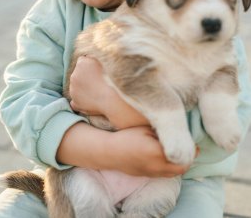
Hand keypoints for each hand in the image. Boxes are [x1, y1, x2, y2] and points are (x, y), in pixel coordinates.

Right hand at [57, 123, 197, 174]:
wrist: (109, 151)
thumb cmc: (127, 135)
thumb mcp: (145, 128)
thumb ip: (162, 129)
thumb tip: (177, 127)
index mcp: (157, 153)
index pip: (182, 155)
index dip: (191, 150)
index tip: (193, 142)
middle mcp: (156, 166)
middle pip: (182, 167)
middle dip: (188, 158)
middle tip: (190, 147)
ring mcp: (151, 173)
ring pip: (174, 173)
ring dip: (180, 164)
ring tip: (181, 151)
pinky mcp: (147, 175)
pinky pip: (165, 174)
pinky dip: (171, 168)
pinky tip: (169, 157)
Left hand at [69, 56, 148, 128]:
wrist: (113, 99)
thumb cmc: (113, 79)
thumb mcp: (108, 61)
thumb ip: (99, 56)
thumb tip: (96, 54)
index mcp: (82, 63)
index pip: (83, 60)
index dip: (91, 64)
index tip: (98, 69)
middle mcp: (74, 75)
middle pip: (79, 73)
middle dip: (86, 76)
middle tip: (99, 80)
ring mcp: (73, 90)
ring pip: (77, 87)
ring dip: (84, 88)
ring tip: (97, 92)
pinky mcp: (75, 102)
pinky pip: (75, 101)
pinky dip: (81, 101)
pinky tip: (90, 101)